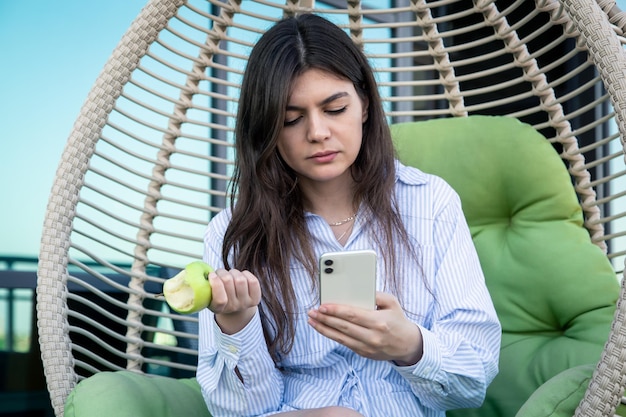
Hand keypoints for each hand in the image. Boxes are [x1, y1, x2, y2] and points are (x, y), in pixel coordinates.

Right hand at [208, 268, 261, 333]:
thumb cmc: (219, 294)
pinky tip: (241, 276)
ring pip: (240, 279)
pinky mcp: (255, 299)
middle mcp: (232, 308)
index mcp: (218, 308)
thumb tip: (209, 273)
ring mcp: (245, 304)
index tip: (211, 274)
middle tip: (221, 273)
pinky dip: (246, 274)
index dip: (216, 284)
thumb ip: (207, 284)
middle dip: (223, 272)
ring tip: (231, 275)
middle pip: (228, 281)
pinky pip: (253, 281)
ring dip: (234, 272)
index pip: (220, 299)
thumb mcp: (209, 293)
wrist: (235, 304)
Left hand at [307, 292, 422, 365]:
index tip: (323, 306)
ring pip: (341, 338)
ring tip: (312, 320)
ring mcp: (367, 347)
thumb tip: (359, 291)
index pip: (353, 315)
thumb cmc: (398, 320)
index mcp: (379, 322)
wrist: (407, 344)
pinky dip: (332, 335)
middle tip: (312, 312)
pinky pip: (344, 343)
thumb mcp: (392, 303)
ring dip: (324, 329)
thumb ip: (377, 295)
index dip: (336, 311)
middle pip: (343, 327)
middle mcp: (372, 337)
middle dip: (325, 319)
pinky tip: (323, 328)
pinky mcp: (364, 353)